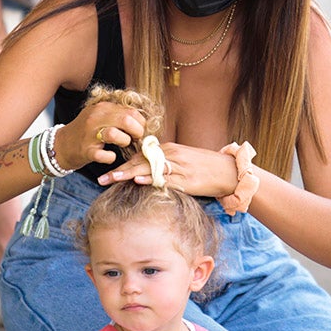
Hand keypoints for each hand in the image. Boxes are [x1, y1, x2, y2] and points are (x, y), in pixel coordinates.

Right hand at [54, 100, 146, 170]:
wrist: (62, 145)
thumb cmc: (87, 131)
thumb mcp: (101, 116)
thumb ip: (118, 115)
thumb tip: (141, 120)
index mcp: (102, 108)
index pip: (131, 111)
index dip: (141, 122)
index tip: (141, 130)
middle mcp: (95, 118)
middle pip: (126, 120)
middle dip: (137, 131)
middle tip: (137, 138)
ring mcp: (90, 135)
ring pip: (115, 134)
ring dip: (125, 141)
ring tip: (123, 144)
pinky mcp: (86, 151)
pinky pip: (104, 155)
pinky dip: (110, 157)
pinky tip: (110, 155)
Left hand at [97, 142, 238, 197]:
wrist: (228, 171)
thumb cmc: (204, 166)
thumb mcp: (182, 160)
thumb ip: (164, 164)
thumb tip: (146, 173)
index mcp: (168, 149)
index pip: (140, 156)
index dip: (123, 164)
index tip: (108, 173)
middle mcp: (171, 155)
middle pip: (140, 162)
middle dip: (120, 171)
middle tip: (102, 179)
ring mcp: (178, 167)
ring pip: (150, 170)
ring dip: (130, 174)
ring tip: (113, 179)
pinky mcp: (186, 179)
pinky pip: (165, 179)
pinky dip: (152, 179)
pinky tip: (140, 181)